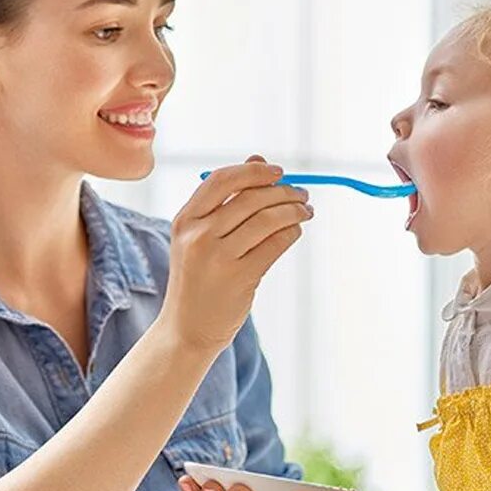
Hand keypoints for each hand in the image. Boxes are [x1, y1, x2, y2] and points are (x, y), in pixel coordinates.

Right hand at [161, 156, 312, 351]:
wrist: (186, 328)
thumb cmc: (198, 279)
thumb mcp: (199, 238)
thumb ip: (225, 201)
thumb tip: (259, 161)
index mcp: (185, 220)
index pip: (222, 180)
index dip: (254, 172)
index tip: (279, 172)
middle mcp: (198, 235)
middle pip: (250, 198)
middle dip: (283, 191)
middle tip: (302, 194)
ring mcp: (218, 257)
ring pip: (267, 219)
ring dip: (294, 210)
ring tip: (305, 211)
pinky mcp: (239, 278)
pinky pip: (275, 244)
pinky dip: (291, 233)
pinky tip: (295, 232)